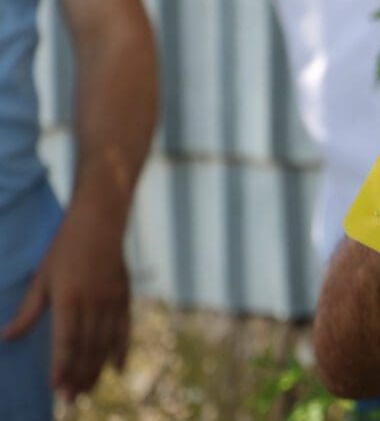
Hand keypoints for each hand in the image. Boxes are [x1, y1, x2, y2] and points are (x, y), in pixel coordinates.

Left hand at [1, 200, 130, 401]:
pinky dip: (122, 350)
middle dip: (79, 376)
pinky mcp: (125, 297)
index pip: (66, 342)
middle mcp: (94, 303)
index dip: (62, 367)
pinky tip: (118, 368)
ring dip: (97, 369)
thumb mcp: (41, 279)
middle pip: (87, 348)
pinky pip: (125, 329)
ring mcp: (112, 301)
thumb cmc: (64, 250)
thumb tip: (6, 338)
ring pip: (105, 343)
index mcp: (69, 299)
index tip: (57, 389)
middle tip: (72, 399)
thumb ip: (28, 312)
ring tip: (89, 390)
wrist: (100, 223)